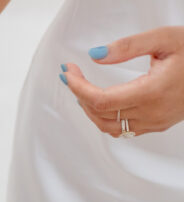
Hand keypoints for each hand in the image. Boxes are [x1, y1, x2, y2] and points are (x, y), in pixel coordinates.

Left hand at [63, 27, 183, 136]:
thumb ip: (128, 46)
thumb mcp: (165, 39)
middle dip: (80, 94)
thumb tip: (95, 55)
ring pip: (109, 126)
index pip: (100, 100)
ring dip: (91, 109)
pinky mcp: (158, 124)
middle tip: (72, 74)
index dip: (78, 87)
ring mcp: (156, 122)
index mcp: (153, 92)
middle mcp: (153, 113)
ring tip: (83, 87)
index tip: (68, 70)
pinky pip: (123, 129)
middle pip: (100, 114)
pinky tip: (102, 100)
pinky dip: (106, 116)